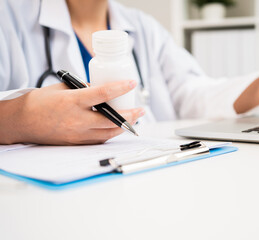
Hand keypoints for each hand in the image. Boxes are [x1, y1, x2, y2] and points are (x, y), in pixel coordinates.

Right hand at [0, 80, 143, 144]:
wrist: (21, 122)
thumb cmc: (39, 102)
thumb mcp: (62, 88)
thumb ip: (84, 89)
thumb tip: (103, 89)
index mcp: (72, 101)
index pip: (102, 94)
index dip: (120, 88)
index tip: (132, 83)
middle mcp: (77, 120)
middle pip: (112, 120)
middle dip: (130, 116)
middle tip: (141, 110)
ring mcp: (77, 134)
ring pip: (108, 133)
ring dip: (124, 127)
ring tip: (134, 119)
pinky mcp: (76, 143)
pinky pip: (99, 140)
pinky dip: (111, 134)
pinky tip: (117, 128)